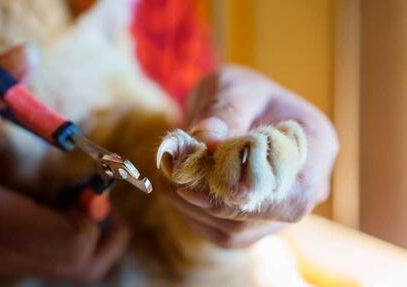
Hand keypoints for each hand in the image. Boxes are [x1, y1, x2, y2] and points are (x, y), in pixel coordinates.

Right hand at [0, 45, 128, 282]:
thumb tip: (28, 55)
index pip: (71, 242)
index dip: (94, 213)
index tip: (91, 181)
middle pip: (78, 266)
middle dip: (101, 232)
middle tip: (96, 193)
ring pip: (63, 271)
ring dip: (86, 240)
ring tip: (85, 203)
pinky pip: (41, 264)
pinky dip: (62, 243)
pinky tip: (54, 210)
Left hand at [163, 66, 337, 247]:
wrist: (232, 109)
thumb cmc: (239, 92)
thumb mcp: (231, 87)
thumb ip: (223, 110)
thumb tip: (208, 140)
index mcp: (315, 146)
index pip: (296, 194)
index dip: (254, 196)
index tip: (208, 177)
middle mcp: (305, 186)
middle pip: (263, 218)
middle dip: (212, 199)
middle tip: (174, 175)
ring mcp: (279, 208)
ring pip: (236, 231)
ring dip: (195, 207)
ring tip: (168, 176)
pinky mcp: (252, 222)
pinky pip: (221, 233)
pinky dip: (192, 214)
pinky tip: (176, 188)